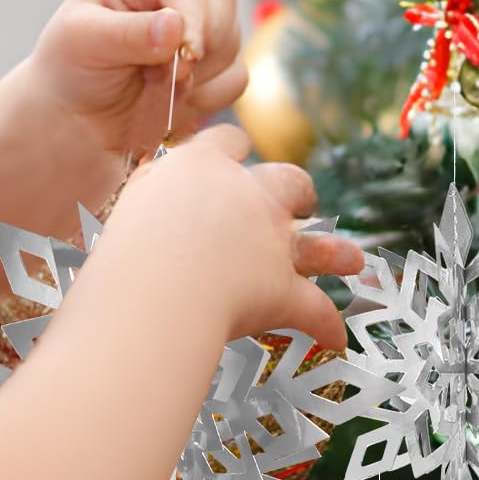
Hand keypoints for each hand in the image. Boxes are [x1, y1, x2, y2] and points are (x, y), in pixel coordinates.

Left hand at [25, 0, 247, 155]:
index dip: (192, 16)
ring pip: (232, 44)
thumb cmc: (72, 67)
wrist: (80, 115)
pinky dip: (207, 97)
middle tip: (159, 77)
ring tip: (153, 84)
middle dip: (198, 47)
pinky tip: (171, 98)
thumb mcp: (83, 43)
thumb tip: (176, 25)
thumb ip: (128, 34)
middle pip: (222, 3)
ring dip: (198, 77)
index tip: (186, 56)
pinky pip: (235, 78)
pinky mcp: (216, 62)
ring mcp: (202, 25)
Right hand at [109, 123, 363, 351]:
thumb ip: (150, 196)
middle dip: (295, 191)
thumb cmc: (125, 247)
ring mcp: (271, 242)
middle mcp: (246, 196)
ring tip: (353, 260)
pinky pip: (313, 310)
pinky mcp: (281, 288)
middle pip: (286, 180)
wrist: (157, 287)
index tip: (233, 153)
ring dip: (336, 253)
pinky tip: (335, 338)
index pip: (226, 141)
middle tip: (297, 201)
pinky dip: (325, 326)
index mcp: (202, 167)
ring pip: (315, 243)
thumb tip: (152, 200)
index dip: (232, 150)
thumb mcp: (131, 203)